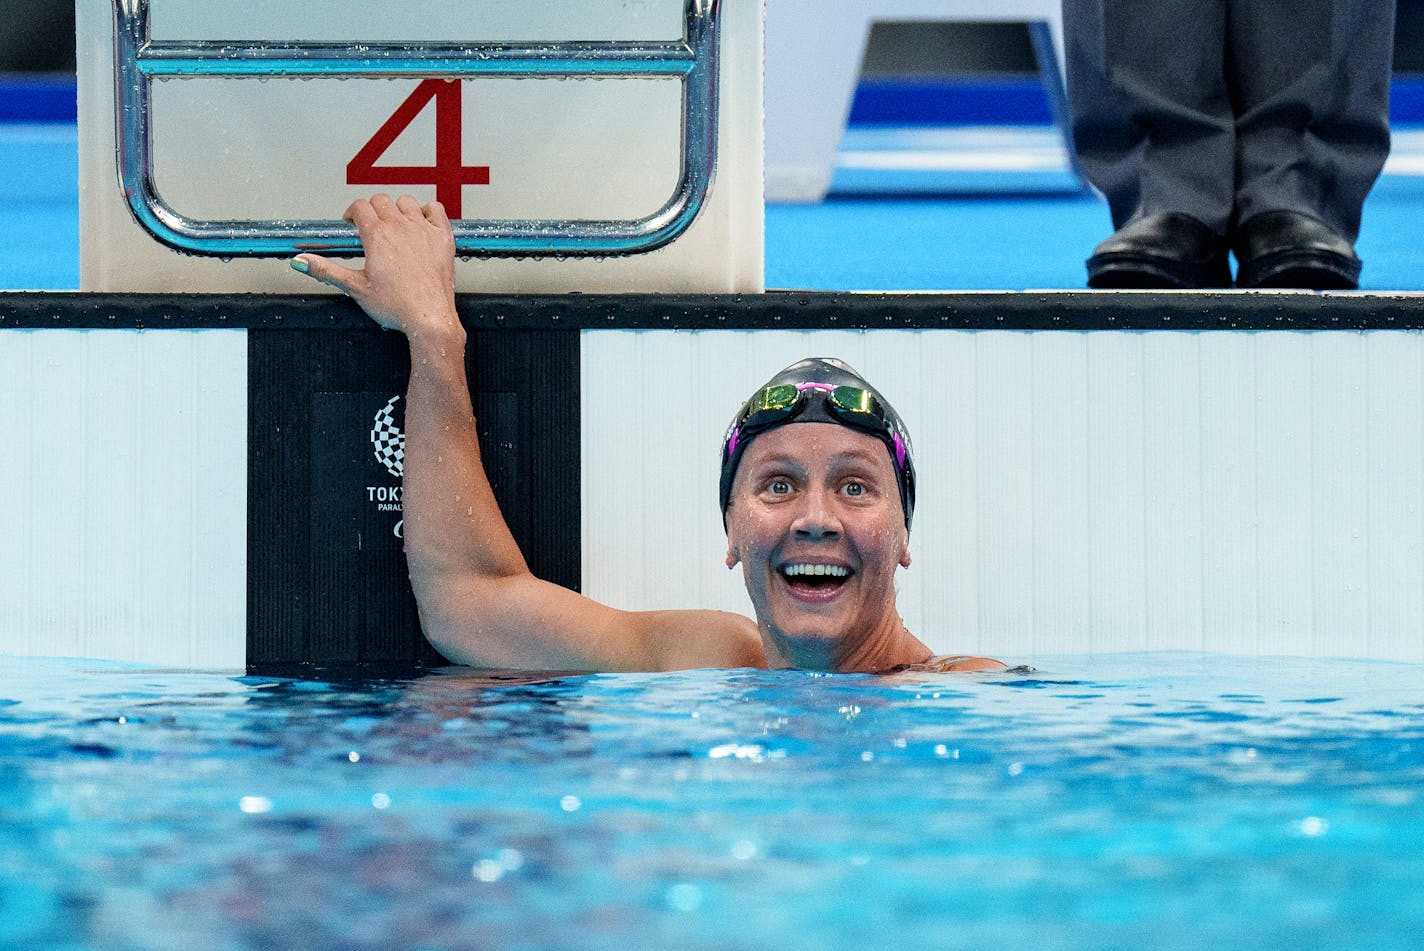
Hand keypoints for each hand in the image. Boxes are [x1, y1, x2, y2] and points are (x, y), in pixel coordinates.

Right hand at [292, 194, 458, 336]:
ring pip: (407, 202)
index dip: (352, 213)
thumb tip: (301, 262)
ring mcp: (423, 230)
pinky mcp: (443, 238)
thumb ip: (326, 270)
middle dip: (372, 210)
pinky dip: (428, 211)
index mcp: (377, 236)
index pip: (360, 206)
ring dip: (398, 209)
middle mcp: (400, 227)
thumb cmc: (396, 306)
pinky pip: (436, 209)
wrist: (429, 318)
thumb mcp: (355, 288)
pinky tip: (422, 223)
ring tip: (395, 226)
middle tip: (371, 227)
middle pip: (381, 200)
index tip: (353, 224)